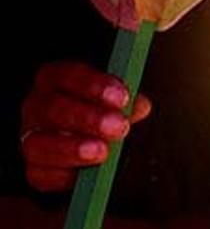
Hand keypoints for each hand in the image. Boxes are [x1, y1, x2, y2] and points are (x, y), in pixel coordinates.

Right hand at [20, 62, 151, 191]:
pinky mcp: (34, 168)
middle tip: (118, 126)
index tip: (122, 97)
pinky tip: (83, 173)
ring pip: (39, 143)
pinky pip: (40, 174)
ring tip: (102, 151)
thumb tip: (139, 106)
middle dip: (88, 118)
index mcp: (55, 80)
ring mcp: (29, 137)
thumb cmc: (99, 109)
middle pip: (53, 108)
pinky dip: (63, 175)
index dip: (94, 85)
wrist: (82, 139)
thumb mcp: (114, 99)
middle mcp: (36, 105)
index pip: (67, 76)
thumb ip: (125, 101)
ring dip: (73, 148)